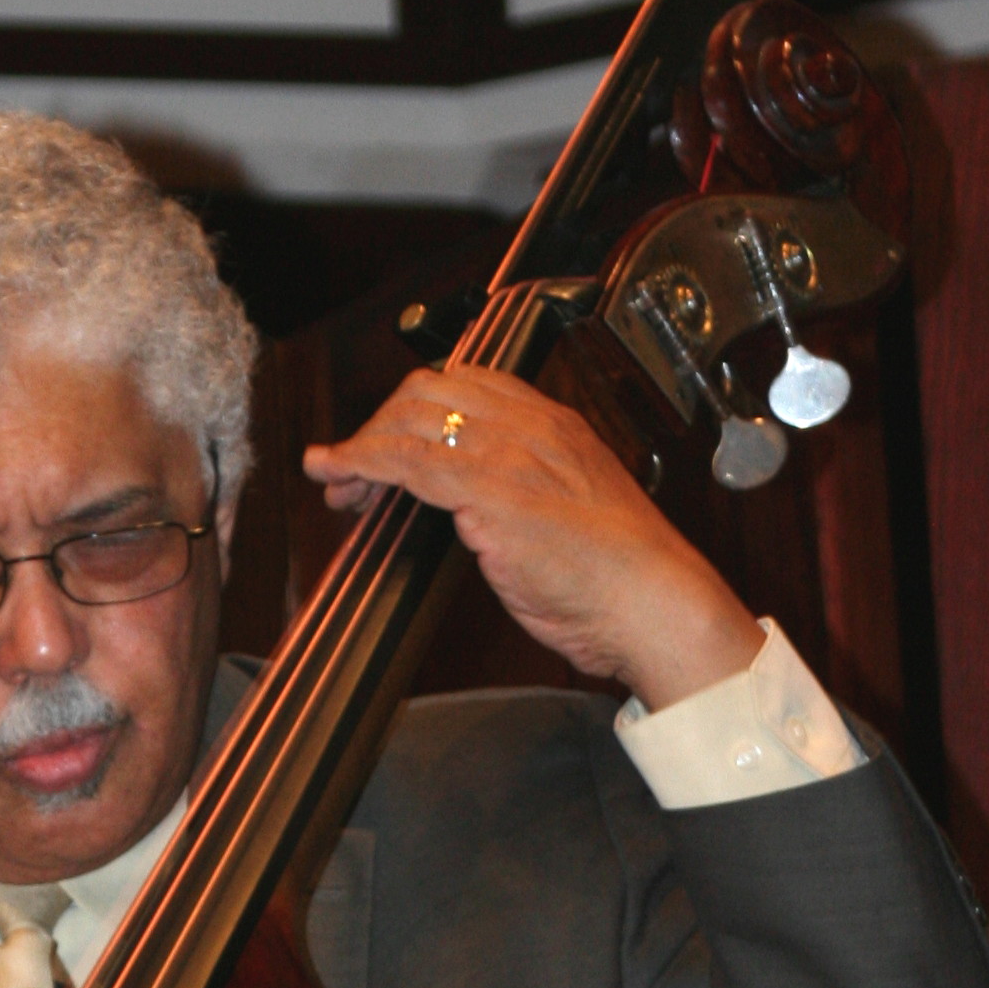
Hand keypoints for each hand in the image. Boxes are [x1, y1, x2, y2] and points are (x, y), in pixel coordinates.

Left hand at [304, 366, 763, 709]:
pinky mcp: (488, 491)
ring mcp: (507, 454)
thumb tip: (474, 508)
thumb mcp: (569, 513)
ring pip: (408, 421)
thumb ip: (522, 493)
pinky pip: (405, 460)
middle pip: (426, 392)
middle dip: (378, 424)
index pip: (464, 384)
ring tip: (335, 481)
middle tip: (351, 469)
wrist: (652, 603)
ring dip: (359, 448)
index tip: (389, 442)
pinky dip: (359, 462)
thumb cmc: (617, 576)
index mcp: (553, 423)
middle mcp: (528, 426)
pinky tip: (338, 476)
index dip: (413, 408)